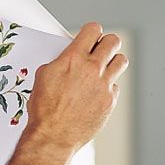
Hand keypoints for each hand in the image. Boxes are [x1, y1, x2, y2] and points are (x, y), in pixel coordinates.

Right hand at [24, 22, 128, 154]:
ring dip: (113, 61)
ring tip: (103, 69)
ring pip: (121, 61)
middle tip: (100, 50)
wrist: (53, 135)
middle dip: (106, 43)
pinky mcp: (110, 101)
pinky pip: (115, 86)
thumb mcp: (44, 76)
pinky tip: (96, 93)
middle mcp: (92, 69)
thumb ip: (61, 61)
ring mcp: (104, 85)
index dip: (91, 31)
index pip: (93, 30)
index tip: (90, 36)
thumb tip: (68, 57)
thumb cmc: (44, 109)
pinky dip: (108, 87)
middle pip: (113, 41)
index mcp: (73, 58)